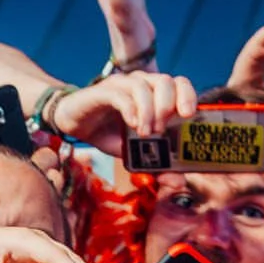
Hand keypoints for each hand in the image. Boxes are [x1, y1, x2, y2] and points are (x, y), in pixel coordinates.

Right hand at [46, 70, 199, 156]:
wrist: (75, 124)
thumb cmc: (109, 133)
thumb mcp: (135, 151)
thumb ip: (157, 163)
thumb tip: (180, 181)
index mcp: (154, 93)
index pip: (179, 83)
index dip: (188, 95)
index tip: (188, 116)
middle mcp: (140, 83)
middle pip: (165, 81)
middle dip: (168, 106)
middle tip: (162, 130)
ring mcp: (122, 84)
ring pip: (143, 86)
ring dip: (149, 111)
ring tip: (146, 133)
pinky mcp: (103, 91)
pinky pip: (121, 94)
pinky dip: (130, 110)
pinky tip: (132, 125)